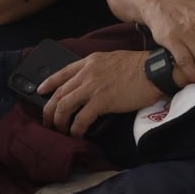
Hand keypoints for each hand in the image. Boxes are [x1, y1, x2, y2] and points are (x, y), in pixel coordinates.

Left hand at [41, 50, 164, 136]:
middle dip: (49, 109)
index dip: (49, 83)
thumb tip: (93, 82)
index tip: (41, 91)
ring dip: (59, 121)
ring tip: (61, 130)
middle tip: (48, 120)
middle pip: (59, 93)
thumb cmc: (140, 66)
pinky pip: (81, 119)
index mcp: (91, 61)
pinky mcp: (101, 102)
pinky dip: (76, 129)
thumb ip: (99, 68)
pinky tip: (78, 134)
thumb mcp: (114, 59)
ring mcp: (93, 87)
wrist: (154, 71)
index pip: (62, 72)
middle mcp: (87, 73)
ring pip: (64, 106)